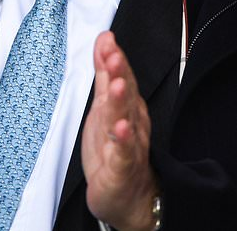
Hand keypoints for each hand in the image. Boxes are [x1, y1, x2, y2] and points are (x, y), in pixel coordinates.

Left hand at [82, 32, 159, 230]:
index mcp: (127, 106)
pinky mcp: (123, 168)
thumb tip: (105, 39)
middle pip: (126, 95)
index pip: (122, 77)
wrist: (128, 197)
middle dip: (119, 74)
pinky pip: (124, 153)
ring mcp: (129, 145)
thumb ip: (105, 72)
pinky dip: (123, 141)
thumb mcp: (104, 106)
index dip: (114, 59)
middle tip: (113, 55)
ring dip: (121, 102)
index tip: (107, 40)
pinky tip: (121, 129)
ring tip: (116, 85)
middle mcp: (132, 122)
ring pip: (125, 120)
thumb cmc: (115, 150)